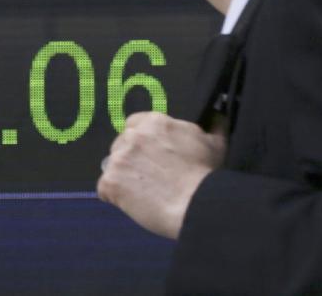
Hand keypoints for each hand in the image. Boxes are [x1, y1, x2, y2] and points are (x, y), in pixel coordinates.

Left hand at [97, 112, 225, 238]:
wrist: (197, 204)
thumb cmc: (207, 175)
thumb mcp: (215, 143)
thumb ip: (211, 126)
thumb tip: (217, 115)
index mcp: (153, 122)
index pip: (134, 124)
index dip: (141, 141)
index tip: (151, 155)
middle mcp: (132, 136)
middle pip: (120, 144)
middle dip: (131, 158)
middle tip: (149, 175)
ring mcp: (118, 158)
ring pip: (112, 165)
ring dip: (123, 176)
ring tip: (143, 192)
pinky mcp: (110, 181)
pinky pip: (104, 188)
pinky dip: (114, 196)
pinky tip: (132, 203)